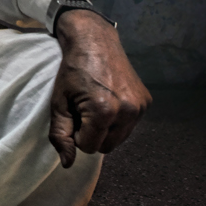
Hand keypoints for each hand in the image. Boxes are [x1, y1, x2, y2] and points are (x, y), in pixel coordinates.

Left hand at [47, 10, 151, 167]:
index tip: (73, 114)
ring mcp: (140, 107)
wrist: (94, 41)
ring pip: (119, 139)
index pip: (89, 147)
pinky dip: (118, 120)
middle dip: (92, 134)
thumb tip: (67, 164)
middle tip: (83, 110)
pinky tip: (110, 100)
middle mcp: (128, 111)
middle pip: (106, 147)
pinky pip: (130, 125)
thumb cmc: (72, 71)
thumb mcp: (59, 103)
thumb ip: (61, 135)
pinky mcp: (147, 102)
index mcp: (104, 112)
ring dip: (106, 129)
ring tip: (96, 105)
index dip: (77, 134)